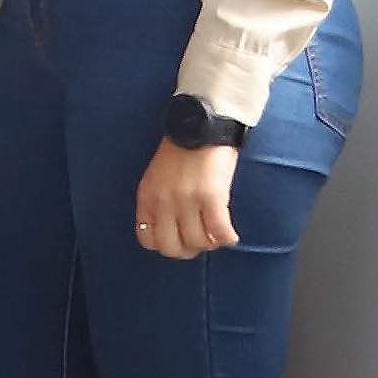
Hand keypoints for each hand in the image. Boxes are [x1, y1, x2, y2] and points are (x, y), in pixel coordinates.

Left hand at [136, 139, 240, 258]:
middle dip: (188, 250)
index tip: (180, 240)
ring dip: (210, 244)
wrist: (200, 126)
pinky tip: (231, 236)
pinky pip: (219, 232)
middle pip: (171, 247)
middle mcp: (163, 202)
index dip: (166, 245)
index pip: (147, 240)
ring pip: (197, 242)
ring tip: (217, 235)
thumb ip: (159, 202)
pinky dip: (227, 239)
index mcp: (146, 198)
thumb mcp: (156, 177)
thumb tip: (172, 228)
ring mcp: (186, 201)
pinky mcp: (211, 197)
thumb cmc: (181, 151)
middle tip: (201, 242)